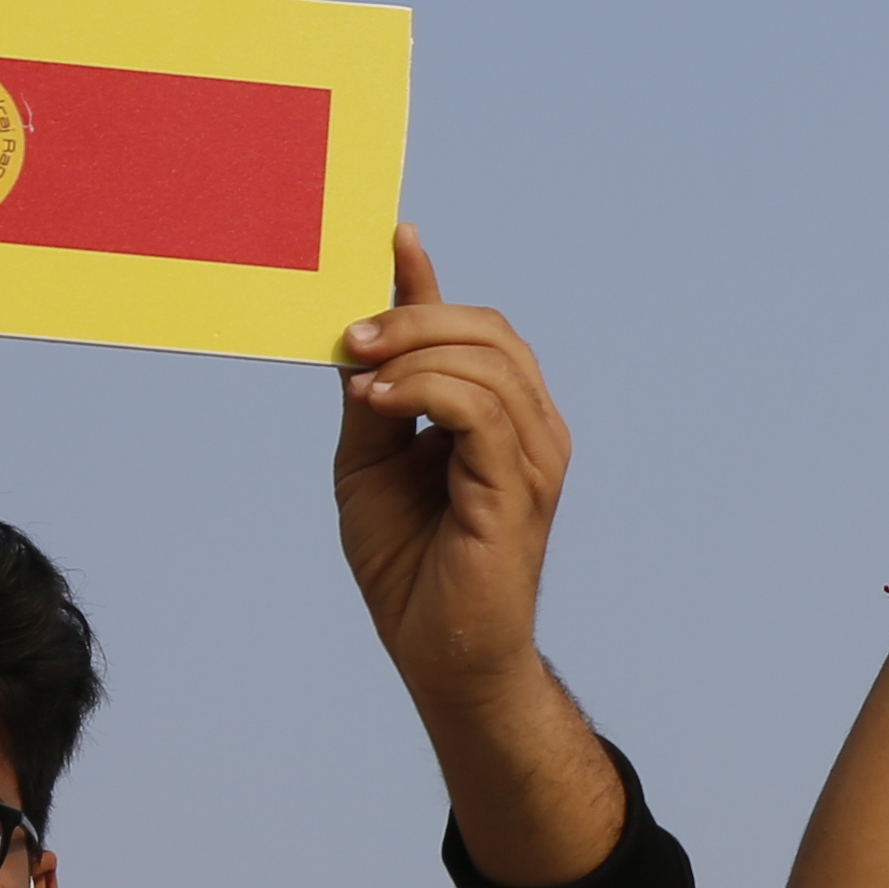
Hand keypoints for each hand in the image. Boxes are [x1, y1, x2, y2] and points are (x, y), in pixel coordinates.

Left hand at [331, 224, 569, 713]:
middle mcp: (530, 429)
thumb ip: (374, 400)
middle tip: (354, 335)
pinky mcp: (520, 488)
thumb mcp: (370, 464)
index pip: (475, 330)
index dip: (430, 282)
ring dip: (417, 351)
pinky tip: (383, 402)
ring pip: (488, 360)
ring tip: (363, 374)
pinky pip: (481, 409)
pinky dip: (427, 391)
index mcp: (500, 418)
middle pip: (489, 330)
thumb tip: (357, 335)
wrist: (440, 654)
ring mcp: (533, 457)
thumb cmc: (410, 567)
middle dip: (418, 315)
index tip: (395, 233)